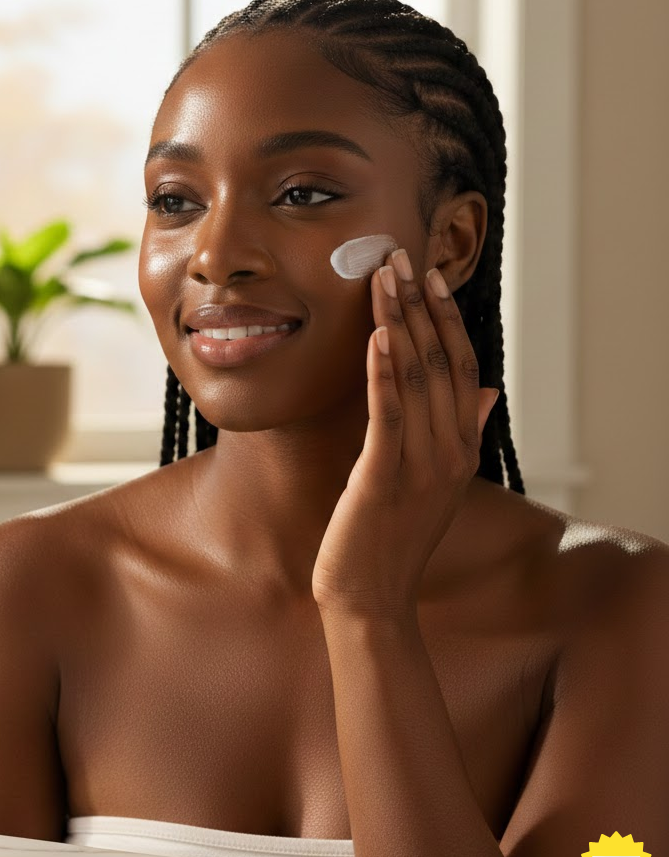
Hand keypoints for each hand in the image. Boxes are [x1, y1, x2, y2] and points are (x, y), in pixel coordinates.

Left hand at [311, 247, 500, 619]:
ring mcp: (421, 466)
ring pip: (415, 379)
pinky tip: (377, 336)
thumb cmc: (392, 538)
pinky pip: (388, 416)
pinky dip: (384, 373)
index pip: (462, 368)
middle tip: (399, 257)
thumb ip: (459, 433)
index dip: (445, 319)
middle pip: (440, 362)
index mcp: (460, 448)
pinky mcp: (383, 479)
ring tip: (383, 278)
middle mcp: (449, 451)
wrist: (371, 599)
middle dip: (418, 306)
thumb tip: (485, 393)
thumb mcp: (434, 483)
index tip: (427, 277)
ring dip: (399, 322)